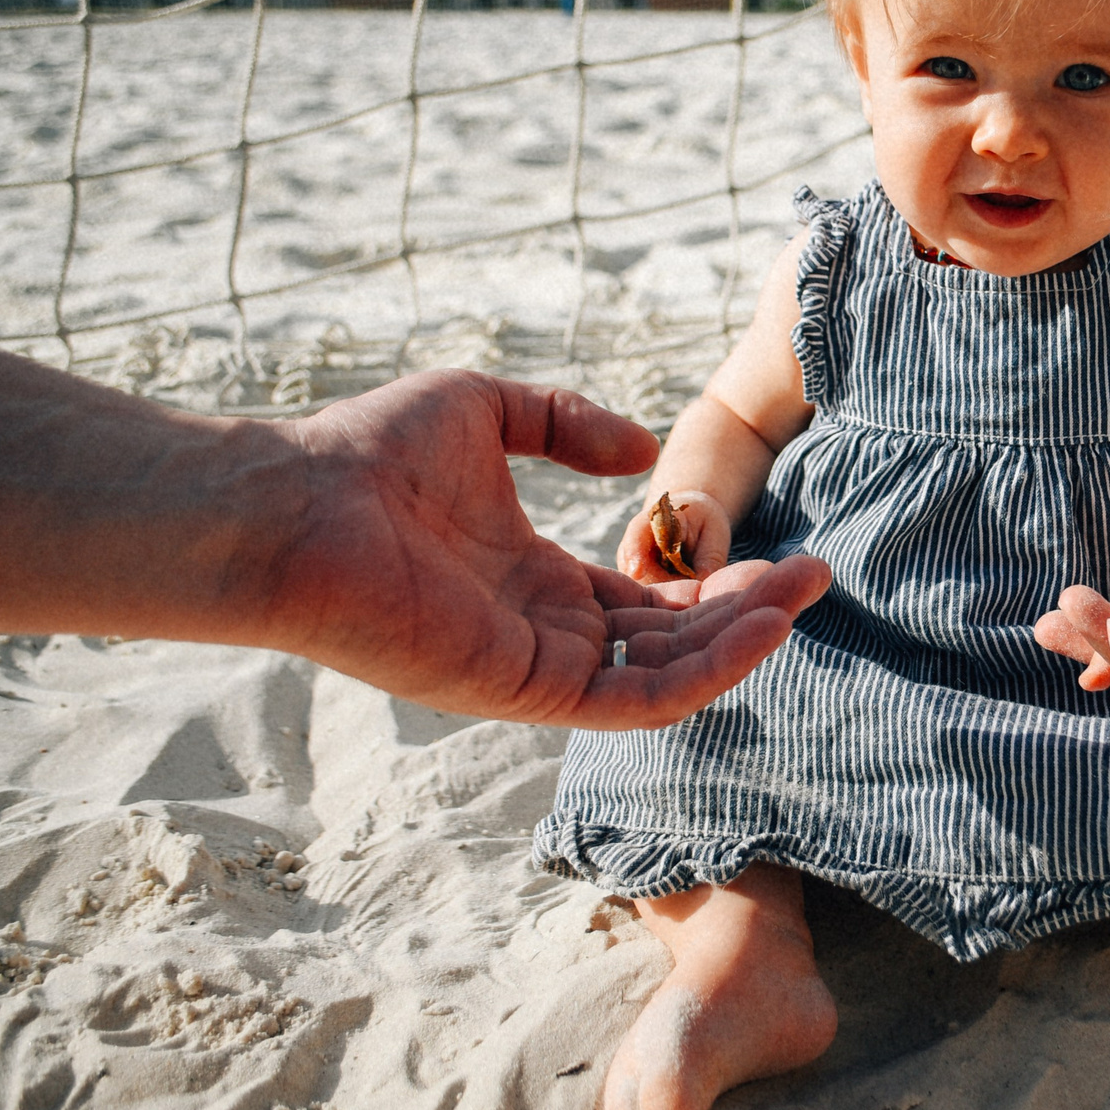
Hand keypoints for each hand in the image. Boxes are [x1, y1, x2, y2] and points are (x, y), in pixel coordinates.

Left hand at [254, 371, 827, 727]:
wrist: (294, 501)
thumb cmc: (365, 454)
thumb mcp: (488, 410)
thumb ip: (567, 425)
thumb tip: (642, 456)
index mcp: (531, 581)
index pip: (643, 599)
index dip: (713, 581)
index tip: (779, 552)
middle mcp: (539, 632)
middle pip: (668, 640)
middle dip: (745, 612)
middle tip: (815, 576)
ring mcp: (534, 667)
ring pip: (663, 674)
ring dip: (739, 642)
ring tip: (803, 596)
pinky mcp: (524, 689)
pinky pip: (632, 699)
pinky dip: (700, 673)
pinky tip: (755, 629)